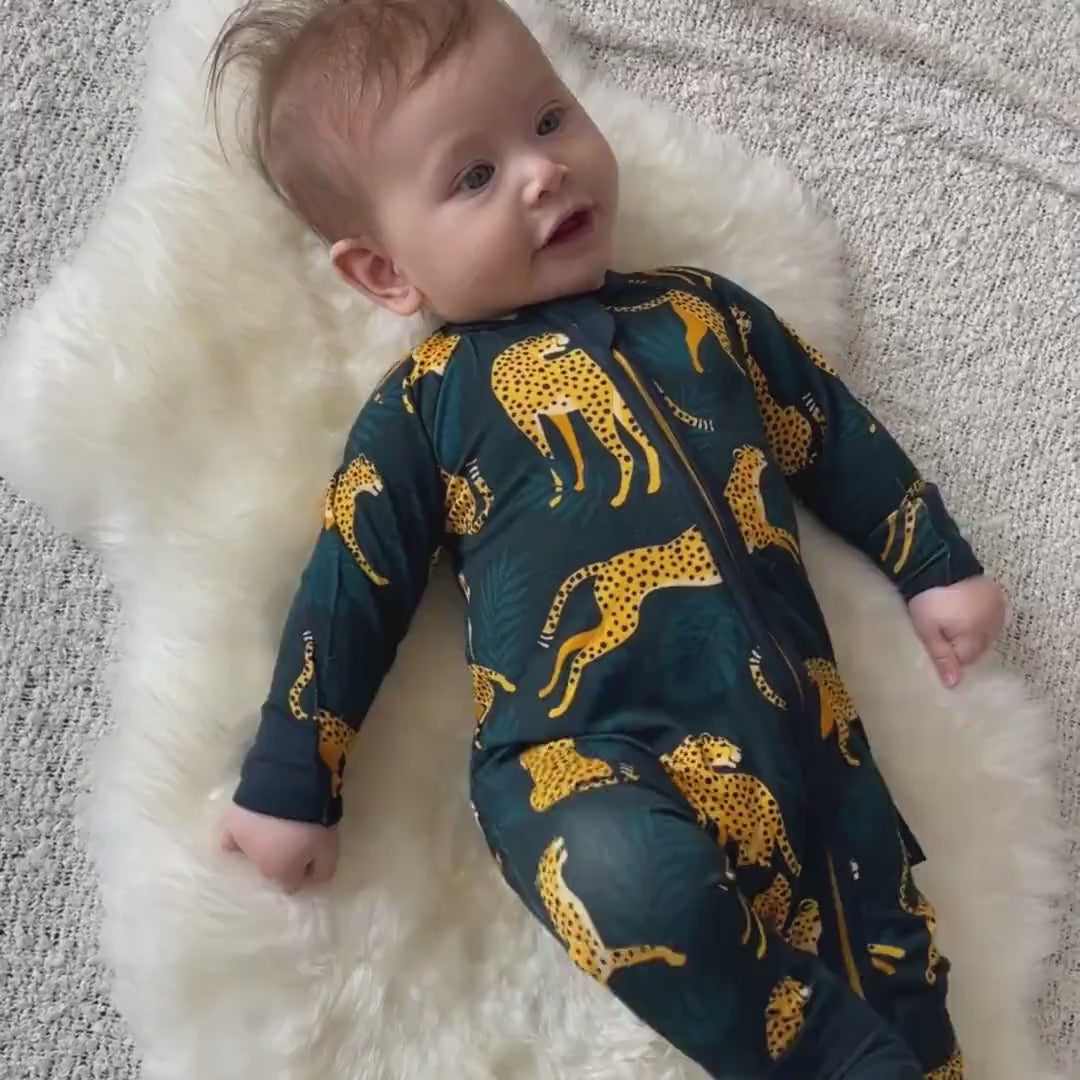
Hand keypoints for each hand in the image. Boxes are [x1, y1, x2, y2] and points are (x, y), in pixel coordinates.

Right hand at [220, 803, 338, 892]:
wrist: (291, 786)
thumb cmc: (313, 820)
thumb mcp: (330, 849)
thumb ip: (323, 870)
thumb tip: (311, 879)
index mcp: (280, 872)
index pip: (291, 885)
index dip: (304, 871)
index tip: (313, 856)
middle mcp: (258, 863)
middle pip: (272, 868)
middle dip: (283, 857)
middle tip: (297, 835)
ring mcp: (242, 842)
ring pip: (251, 852)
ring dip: (262, 844)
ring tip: (275, 826)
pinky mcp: (232, 821)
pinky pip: (228, 835)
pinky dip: (236, 834)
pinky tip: (246, 827)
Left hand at [907, 576, 1005, 688]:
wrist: (939, 563)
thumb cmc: (930, 600)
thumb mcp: (928, 631)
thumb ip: (942, 657)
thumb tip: (954, 685)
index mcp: (976, 637)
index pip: (965, 660)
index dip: (949, 656)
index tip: (935, 644)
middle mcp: (993, 627)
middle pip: (977, 648)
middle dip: (961, 645)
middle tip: (941, 632)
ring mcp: (998, 610)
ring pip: (985, 633)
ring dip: (971, 632)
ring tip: (952, 621)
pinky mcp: (997, 596)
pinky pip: (990, 617)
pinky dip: (979, 618)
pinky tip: (965, 612)